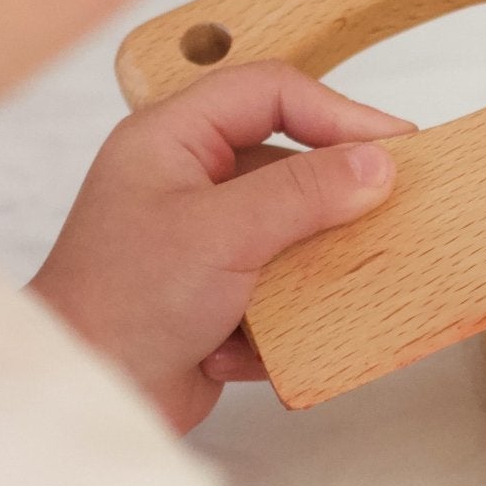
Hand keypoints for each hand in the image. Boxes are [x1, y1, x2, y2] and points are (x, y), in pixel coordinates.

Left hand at [31, 61, 414, 433]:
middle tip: (397, 205)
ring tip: (345, 281)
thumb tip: (378, 163)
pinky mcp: (217, 294)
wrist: (88, 393)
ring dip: (311, 264)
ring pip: (290, 229)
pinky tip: (260, 343)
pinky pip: (278, 285)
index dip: (338, 112)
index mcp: (171, 139)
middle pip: (288, 160)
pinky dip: (282, 315)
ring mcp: (202, 240)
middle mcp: (187, 180)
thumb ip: (303, 192)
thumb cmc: (126, 302)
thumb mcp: (223, 233)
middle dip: (336, 194)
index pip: (271, 92)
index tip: (397, 146)